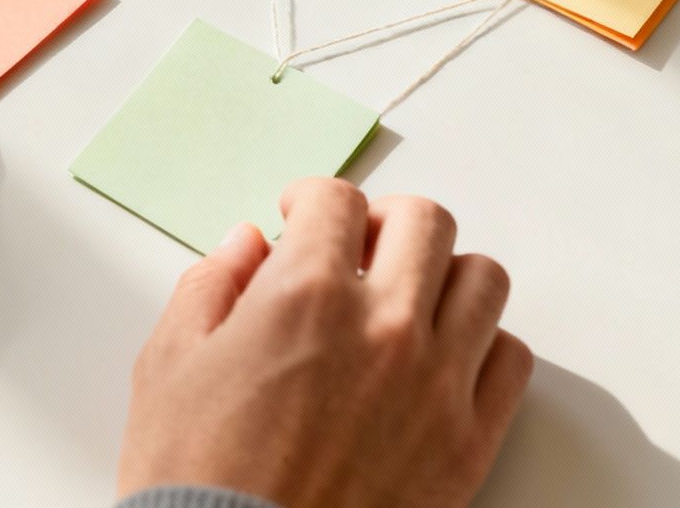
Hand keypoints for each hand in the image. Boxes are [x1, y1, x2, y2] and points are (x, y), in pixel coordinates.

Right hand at [118, 179, 532, 507]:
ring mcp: (435, 384)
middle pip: (424, 221)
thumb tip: (244, 247)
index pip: (337, 200)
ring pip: (482, 280)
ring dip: (443, 276)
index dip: (313, 201)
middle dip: (385, 222)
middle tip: (360, 246)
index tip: (304, 217)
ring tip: (410, 298)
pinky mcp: (467, 444)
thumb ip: (210, 287)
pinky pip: (511, 360)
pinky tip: (444, 359)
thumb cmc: (196, 481)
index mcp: (305, 295)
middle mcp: (383, 327)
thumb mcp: (169, 366)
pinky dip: (483, 346)